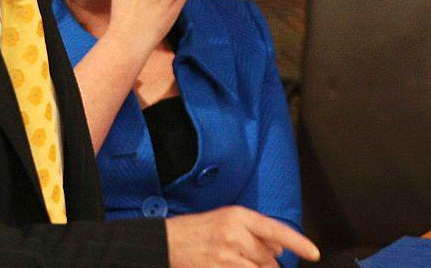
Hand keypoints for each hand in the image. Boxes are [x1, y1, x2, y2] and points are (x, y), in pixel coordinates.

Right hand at [167, 206, 319, 267]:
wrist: (165, 241)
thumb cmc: (195, 230)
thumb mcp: (225, 220)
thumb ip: (254, 230)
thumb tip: (280, 246)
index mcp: (237, 216)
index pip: (276, 229)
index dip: (298, 243)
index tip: (313, 253)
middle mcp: (234, 233)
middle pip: (270, 258)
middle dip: (266, 262)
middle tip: (247, 257)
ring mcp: (227, 255)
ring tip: (237, 261)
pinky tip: (231, 265)